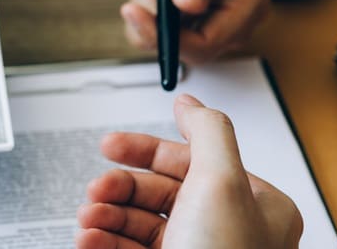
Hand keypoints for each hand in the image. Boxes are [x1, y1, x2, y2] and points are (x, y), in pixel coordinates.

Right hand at [77, 94, 302, 248]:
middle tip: (95, 191)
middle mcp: (221, 227)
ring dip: (104, 218)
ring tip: (87, 221)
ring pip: (135, 223)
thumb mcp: (223, 184)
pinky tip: (87, 240)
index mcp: (249, 202)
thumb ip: (208, 132)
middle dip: (118, 189)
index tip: (111, 144)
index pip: (189, 159)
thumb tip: (189, 101)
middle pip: (155, 191)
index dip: (145, 148)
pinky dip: (102, 243)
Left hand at [121, 0, 279, 62]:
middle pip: (174, 42)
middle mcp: (228, 24)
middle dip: (150, 5)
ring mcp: (205, 23)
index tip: (132, 9)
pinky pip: (152, 17)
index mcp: (247, 8)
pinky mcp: (186, 17)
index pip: (204, 45)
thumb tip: (186, 4)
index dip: (165, 36)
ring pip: (156, 30)